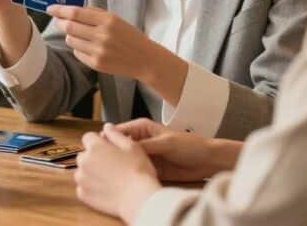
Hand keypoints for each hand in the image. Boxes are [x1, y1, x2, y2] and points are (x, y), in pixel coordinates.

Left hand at [47, 5, 156, 78]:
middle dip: (60, 23)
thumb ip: (94, 13)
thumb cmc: (129, 36)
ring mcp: (99, 51)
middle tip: (58, 21)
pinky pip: (77, 53)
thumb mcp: (115, 19)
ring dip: (70, 35)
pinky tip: (88, 46)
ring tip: (79, 34)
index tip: (50, 8)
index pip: (76, 13)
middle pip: (69, 27)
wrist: (145, 59)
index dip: (60, 10)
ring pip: (70, 40)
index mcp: (108, 20)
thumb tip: (71, 9)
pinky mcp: (96, 64)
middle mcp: (102, 35)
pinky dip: (77, 48)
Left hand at [75, 127, 159, 221]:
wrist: (139, 199)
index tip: (108, 148)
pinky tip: (106, 189)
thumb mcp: (131, 146)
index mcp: (95, 146)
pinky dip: (91, 188)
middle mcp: (84, 161)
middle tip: (112, 165)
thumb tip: (107, 127)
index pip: (88, 137)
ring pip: (83, 171)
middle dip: (94, 157)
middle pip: (84, 154)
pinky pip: (83, 187)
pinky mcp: (83, 194)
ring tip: (110, 178)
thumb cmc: (138, 172)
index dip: (99, 142)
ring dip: (91, 172)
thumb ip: (115, 134)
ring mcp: (82, 179)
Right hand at [112, 119, 240, 181]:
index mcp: (142, 128)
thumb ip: (145, 145)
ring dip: (121, 166)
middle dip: (112, 154)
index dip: (107, 139)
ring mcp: (145, 155)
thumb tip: (124, 148)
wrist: (207, 161)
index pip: (118, 131)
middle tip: (103, 163)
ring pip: (126, 160)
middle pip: (119, 147)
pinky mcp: (150, 168)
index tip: (99, 148)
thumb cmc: (190, 145)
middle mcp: (141, 140)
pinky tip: (126, 179)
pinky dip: (131, 175)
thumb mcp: (166, 143)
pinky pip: (136, 171)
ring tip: (112, 173)